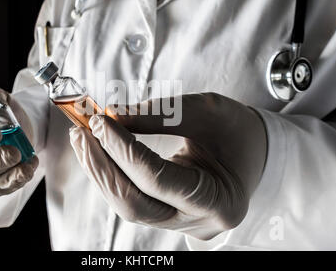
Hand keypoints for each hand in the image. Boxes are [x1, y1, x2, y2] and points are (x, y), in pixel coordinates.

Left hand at [69, 93, 266, 239]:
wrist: (252, 148)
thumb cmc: (238, 130)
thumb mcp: (207, 111)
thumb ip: (160, 115)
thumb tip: (112, 116)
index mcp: (221, 202)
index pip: (159, 180)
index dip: (124, 150)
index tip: (101, 122)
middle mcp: (199, 222)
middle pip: (136, 204)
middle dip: (103, 166)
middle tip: (83, 132)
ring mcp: (180, 223)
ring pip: (128, 205)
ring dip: (101, 170)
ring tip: (83, 138)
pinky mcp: (167, 215)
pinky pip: (131, 198)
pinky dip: (111, 174)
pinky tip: (97, 151)